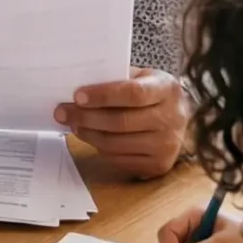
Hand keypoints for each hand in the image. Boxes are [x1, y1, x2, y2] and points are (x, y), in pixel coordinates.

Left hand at [57, 69, 189, 177]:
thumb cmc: (151, 92)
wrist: (179, 117)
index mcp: (167, 89)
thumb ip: (117, 78)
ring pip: (116, 144)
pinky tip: (91, 137)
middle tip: (63, 112)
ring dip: (88, 134)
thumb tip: (78, 83)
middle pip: (121, 122)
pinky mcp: (158, 165)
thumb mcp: (142, 76)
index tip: (77, 96)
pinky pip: (119, 159)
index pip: (134, 93)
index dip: (103, 95)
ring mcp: (167, 145)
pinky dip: (100, 149)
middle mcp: (172, 118)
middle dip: (86, 117)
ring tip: (73, 124)